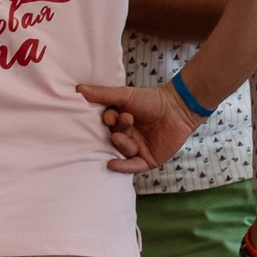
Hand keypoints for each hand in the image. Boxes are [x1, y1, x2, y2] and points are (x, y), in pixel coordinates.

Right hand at [77, 82, 200, 173]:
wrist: (179, 108)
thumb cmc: (152, 99)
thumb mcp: (124, 95)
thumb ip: (102, 94)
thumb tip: (78, 89)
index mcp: (120, 122)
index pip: (107, 125)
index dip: (108, 121)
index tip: (112, 115)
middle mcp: (127, 137)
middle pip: (113, 139)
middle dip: (117, 132)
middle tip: (123, 122)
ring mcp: (138, 149)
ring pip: (123, 151)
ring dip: (121, 144)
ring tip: (120, 136)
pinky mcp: (148, 160)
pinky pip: (132, 166)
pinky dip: (122, 167)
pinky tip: (111, 164)